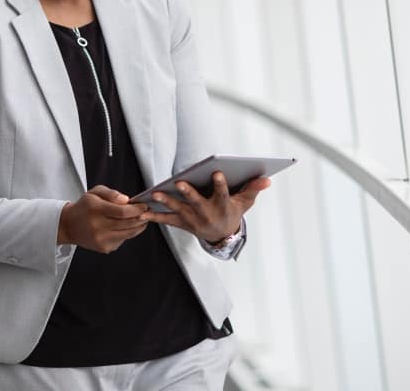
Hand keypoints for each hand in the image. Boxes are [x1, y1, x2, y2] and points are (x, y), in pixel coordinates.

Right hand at [57, 185, 148, 253]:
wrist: (68, 226)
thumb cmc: (84, 207)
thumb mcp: (95, 192)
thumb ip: (112, 194)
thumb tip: (126, 200)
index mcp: (96, 210)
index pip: (122, 212)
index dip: (136, 209)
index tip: (144, 206)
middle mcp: (98, 226)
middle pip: (127, 224)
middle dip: (141, 218)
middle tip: (147, 213)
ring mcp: (101, 239)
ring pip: (128, 233)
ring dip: (139, 227)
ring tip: (142, 220)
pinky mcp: (104, 248)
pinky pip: (122, 240)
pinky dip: (128, 233)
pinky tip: (126, 227)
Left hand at [143, 171, 270, 242]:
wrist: (222, 237)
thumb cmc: (232, 212)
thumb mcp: (245, 202)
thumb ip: (253, 189)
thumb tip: (267, 179)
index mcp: (223, 206)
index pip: (223, 194)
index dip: (221, 184)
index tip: (218, 173)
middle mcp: (207, 214)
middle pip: (197, 202)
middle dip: (188, 193)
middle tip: (179, 182)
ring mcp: (193, 220)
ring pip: (179, 210)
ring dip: (167, 202)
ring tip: (155, 194)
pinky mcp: (182, 224)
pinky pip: (167, 220)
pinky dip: (154, 216)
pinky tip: (142, 212)